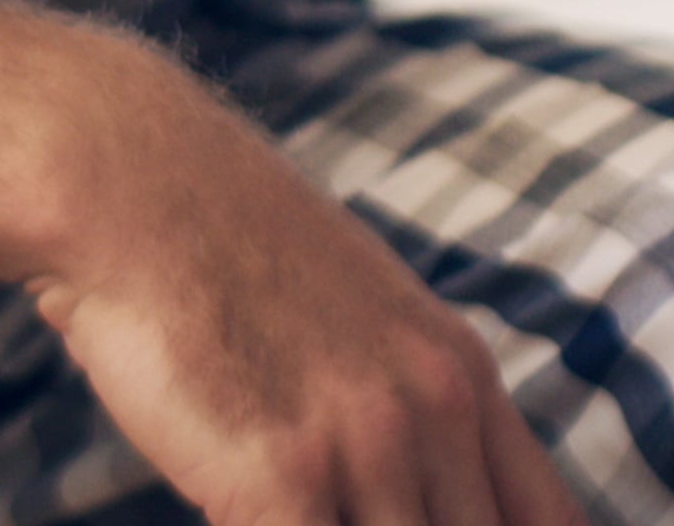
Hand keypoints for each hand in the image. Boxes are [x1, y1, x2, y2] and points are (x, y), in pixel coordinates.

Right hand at [32, 50, 579, 525]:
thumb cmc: (213, 244)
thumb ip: (403, 398)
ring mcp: (364, 445)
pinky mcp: (280, 476)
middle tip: (340, 509)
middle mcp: (434, 411)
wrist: (122, 181)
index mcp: (461, 374)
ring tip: (280, 505)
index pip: (551, 522)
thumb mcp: (357, 309)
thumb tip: (419, 489)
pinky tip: (231, 511)